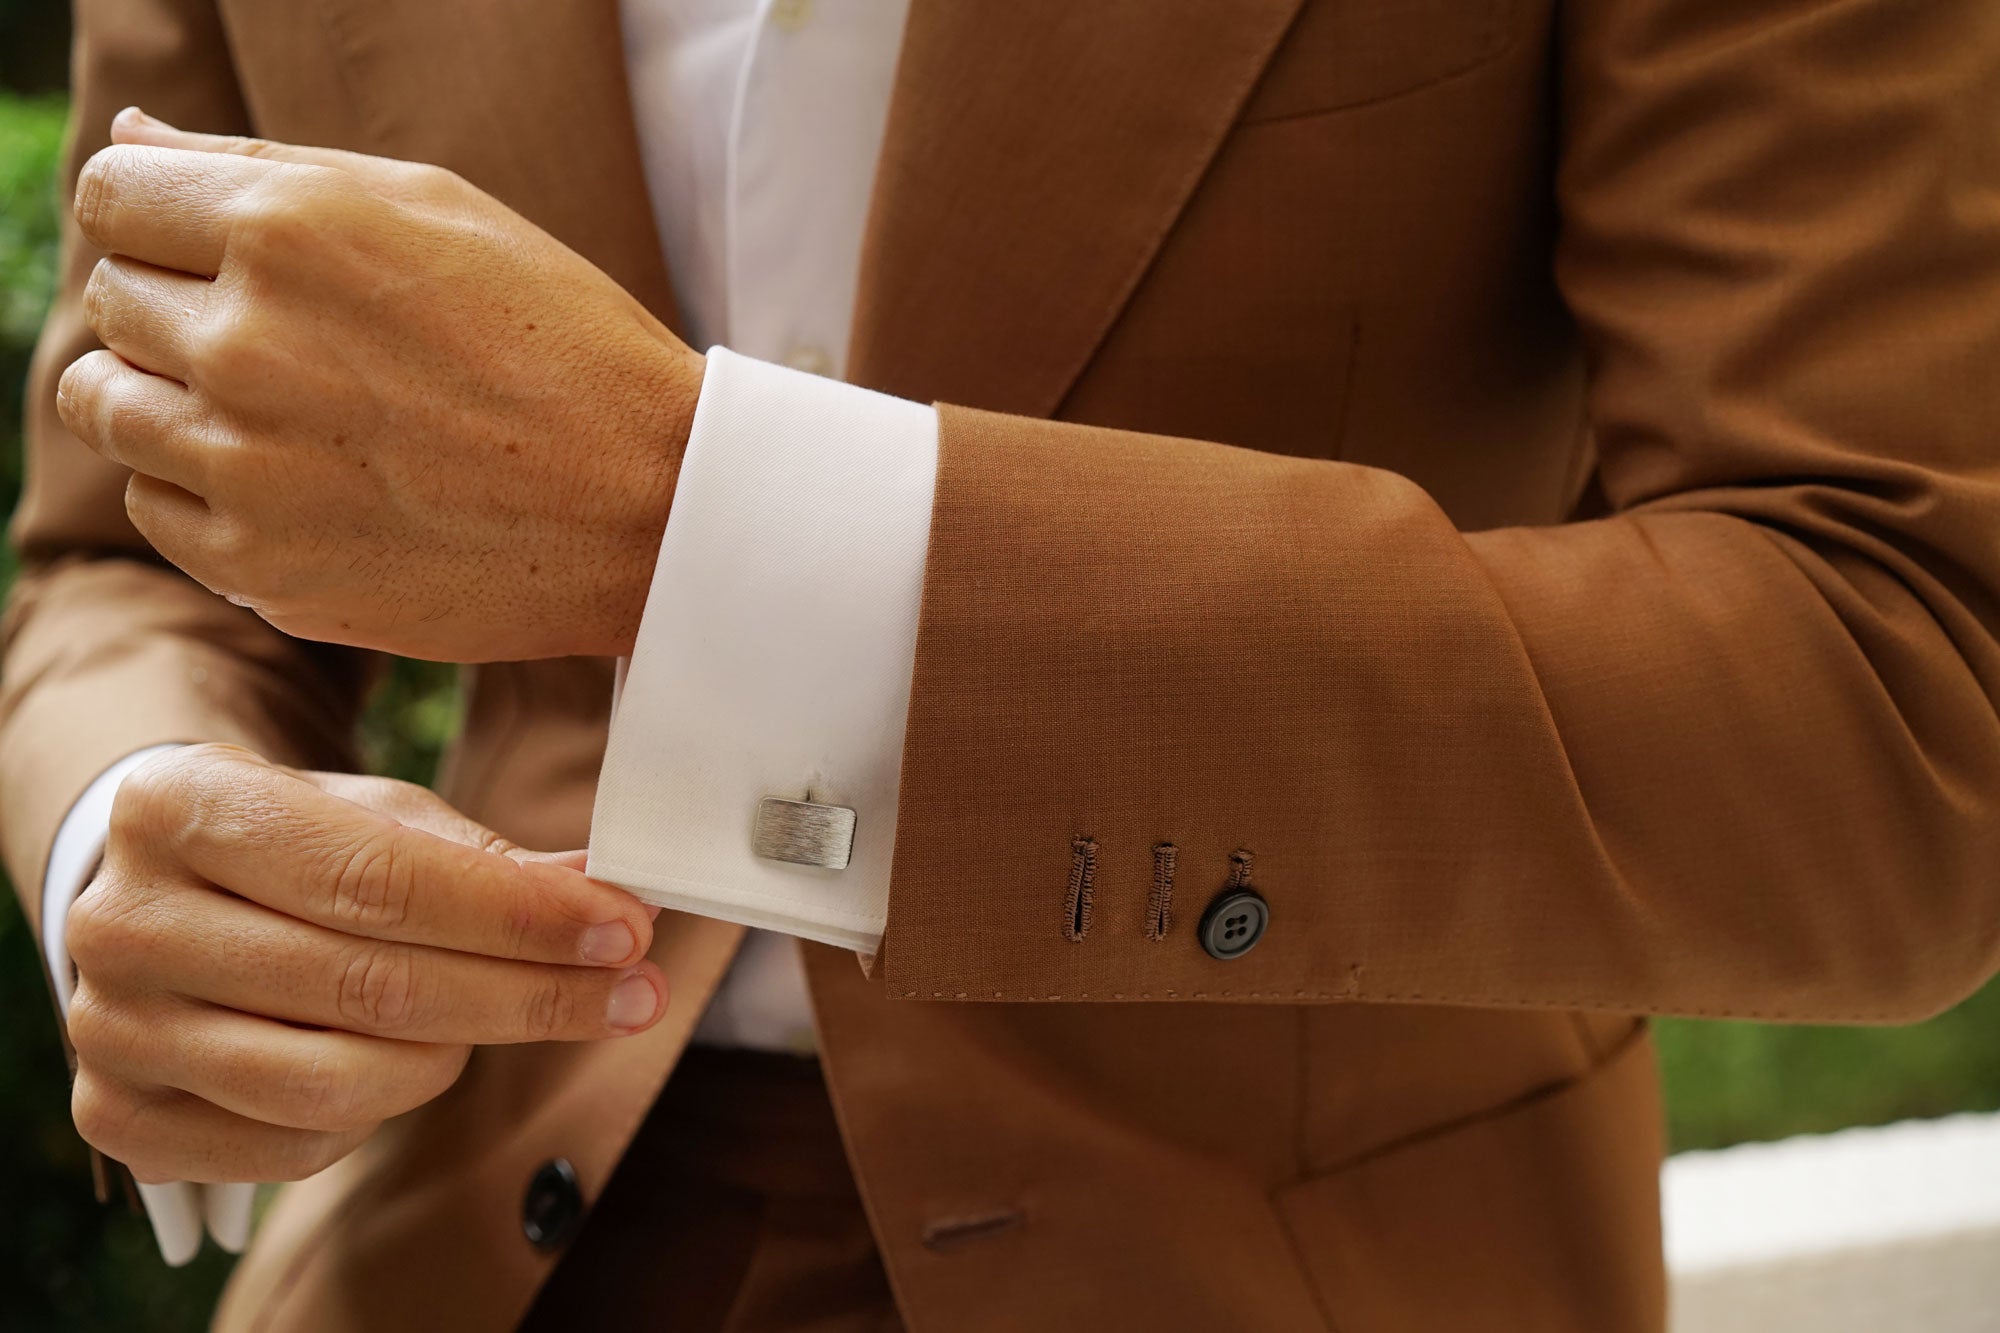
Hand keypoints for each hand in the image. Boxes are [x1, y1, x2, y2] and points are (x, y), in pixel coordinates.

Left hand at [57, 108, 703, 662]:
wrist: (652, 508)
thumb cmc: (560, 343)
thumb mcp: (436, 210)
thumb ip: (267, 168)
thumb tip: (135, 139)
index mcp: (288, 229)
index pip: (111, 194)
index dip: (158, 217)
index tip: (214, 250)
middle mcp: (246, 343)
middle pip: (112, 299)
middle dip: (179, 305)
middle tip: (291, 342)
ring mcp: (245, 465)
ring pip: (105, 405)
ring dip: (170, 396)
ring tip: (280, 411)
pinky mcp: (259, 567)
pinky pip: (155, 504)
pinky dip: (202, 488)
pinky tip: (297, 479)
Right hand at [63, 743, 664, 1183]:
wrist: (153, 891)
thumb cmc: (287, 842)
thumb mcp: (370, 812)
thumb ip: (481, 856)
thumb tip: (602, 892)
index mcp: (178, 807)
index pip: (378, 879)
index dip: (517, 914)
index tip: (623, 928)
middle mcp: (123, 923)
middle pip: (370, 987)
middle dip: (529, 993)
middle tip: (632, 989)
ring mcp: (111, 1031)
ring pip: (339, 1082)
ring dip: (460, 1055)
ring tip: (509, 1010)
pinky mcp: (120, 1120)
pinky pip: (298, 1145)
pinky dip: (380, 1110)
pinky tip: (414, 1059)